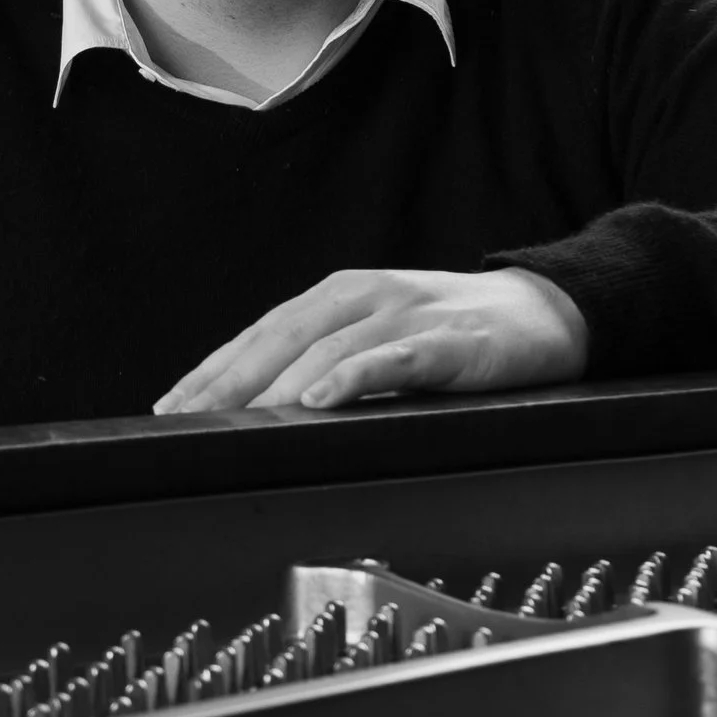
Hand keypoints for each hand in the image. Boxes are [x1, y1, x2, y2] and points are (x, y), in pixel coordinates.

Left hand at [152, 267, 590, 414]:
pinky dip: (353, 376)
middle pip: (281, 337)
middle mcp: (364, 296)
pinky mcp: (450, 341)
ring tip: (234, 418)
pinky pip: (394, 357)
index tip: (170, 406)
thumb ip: (327, 362)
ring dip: (277, 386)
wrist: (547, 312)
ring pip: (328, 349)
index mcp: (339, 296)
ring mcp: (407, 314)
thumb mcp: (380, 338)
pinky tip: (322, 400)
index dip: (213, 368)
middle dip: (227, 381)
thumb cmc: (454, 334)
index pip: (261, 332)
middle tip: (185, 420)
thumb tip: (263, 409)